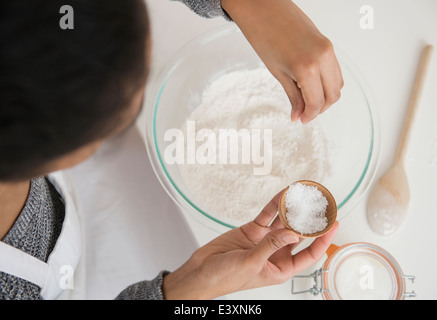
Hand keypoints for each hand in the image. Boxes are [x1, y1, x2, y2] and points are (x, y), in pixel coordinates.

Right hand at [162, 190, 338, 298]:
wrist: (201, 271)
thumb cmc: (225, 278)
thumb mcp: (252, 264)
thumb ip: (272, 246)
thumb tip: (293, 232)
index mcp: (280, 268)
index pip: (308, 254)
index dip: (323, 240)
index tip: (334, 225)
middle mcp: (275, 253)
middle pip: (298, 235)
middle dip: (310, 222)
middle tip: (321, 206)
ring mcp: (263, 240)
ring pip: (283, 222)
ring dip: (293, 210)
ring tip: (304, 196)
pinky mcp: (252, 230)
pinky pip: (267, 215)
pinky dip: (275, 205)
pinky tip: (283, 195)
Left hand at [221, 0, 343, 123]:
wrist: (263, 9)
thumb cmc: (264, 37)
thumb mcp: (278, 72)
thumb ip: (293, 96)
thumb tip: (298, 115)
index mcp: (308, 68)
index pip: (317, 102)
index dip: (310, 115)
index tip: (301, 120)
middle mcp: (323, 58)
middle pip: (333, 95)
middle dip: (321, 108)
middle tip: (304, 113)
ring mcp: (328, 49)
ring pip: (338, 83)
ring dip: (325, 96)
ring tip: (306, 100)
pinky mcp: (327, 43)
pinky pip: (334, 69)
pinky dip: (327, 82)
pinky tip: (311, 85)